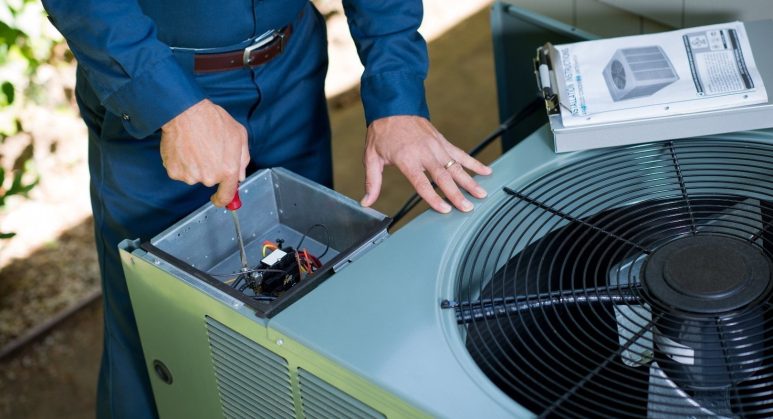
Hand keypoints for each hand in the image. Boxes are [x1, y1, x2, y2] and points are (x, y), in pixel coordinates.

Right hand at [160, 99, 249, 206]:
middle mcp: (209, 177)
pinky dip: (181, 162)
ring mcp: (191, 176)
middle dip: (209, 168)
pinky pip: (180, 171)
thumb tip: (240, 175)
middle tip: (206, 148)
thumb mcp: (239, 135)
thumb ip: (243, 159)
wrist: (185, 112)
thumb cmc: (212, 120)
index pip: (227, 195)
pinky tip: (184, 148)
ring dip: (194, 165)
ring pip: (194, 175)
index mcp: (228, 170)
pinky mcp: (175, 172)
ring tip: (195, 145)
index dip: (223, 199)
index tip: (219, 199)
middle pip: (210, 180)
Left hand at [361, 115, 491, 212]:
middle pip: (444, 177)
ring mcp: (436, 146)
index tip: (444, 210)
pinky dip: (474, 163)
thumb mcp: (371, 157)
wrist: (393, 106)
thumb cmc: (382, 132)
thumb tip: (366, 202)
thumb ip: (372, 182)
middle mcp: (424, 153)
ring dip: (470, 181)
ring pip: (456, 167)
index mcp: (407, 159)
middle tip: (468, 208)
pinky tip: (486, 172)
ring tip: (482, 194)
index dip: (433, 198)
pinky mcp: (442, 142)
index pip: (422, 183)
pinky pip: (461, 154)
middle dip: (457, 194)